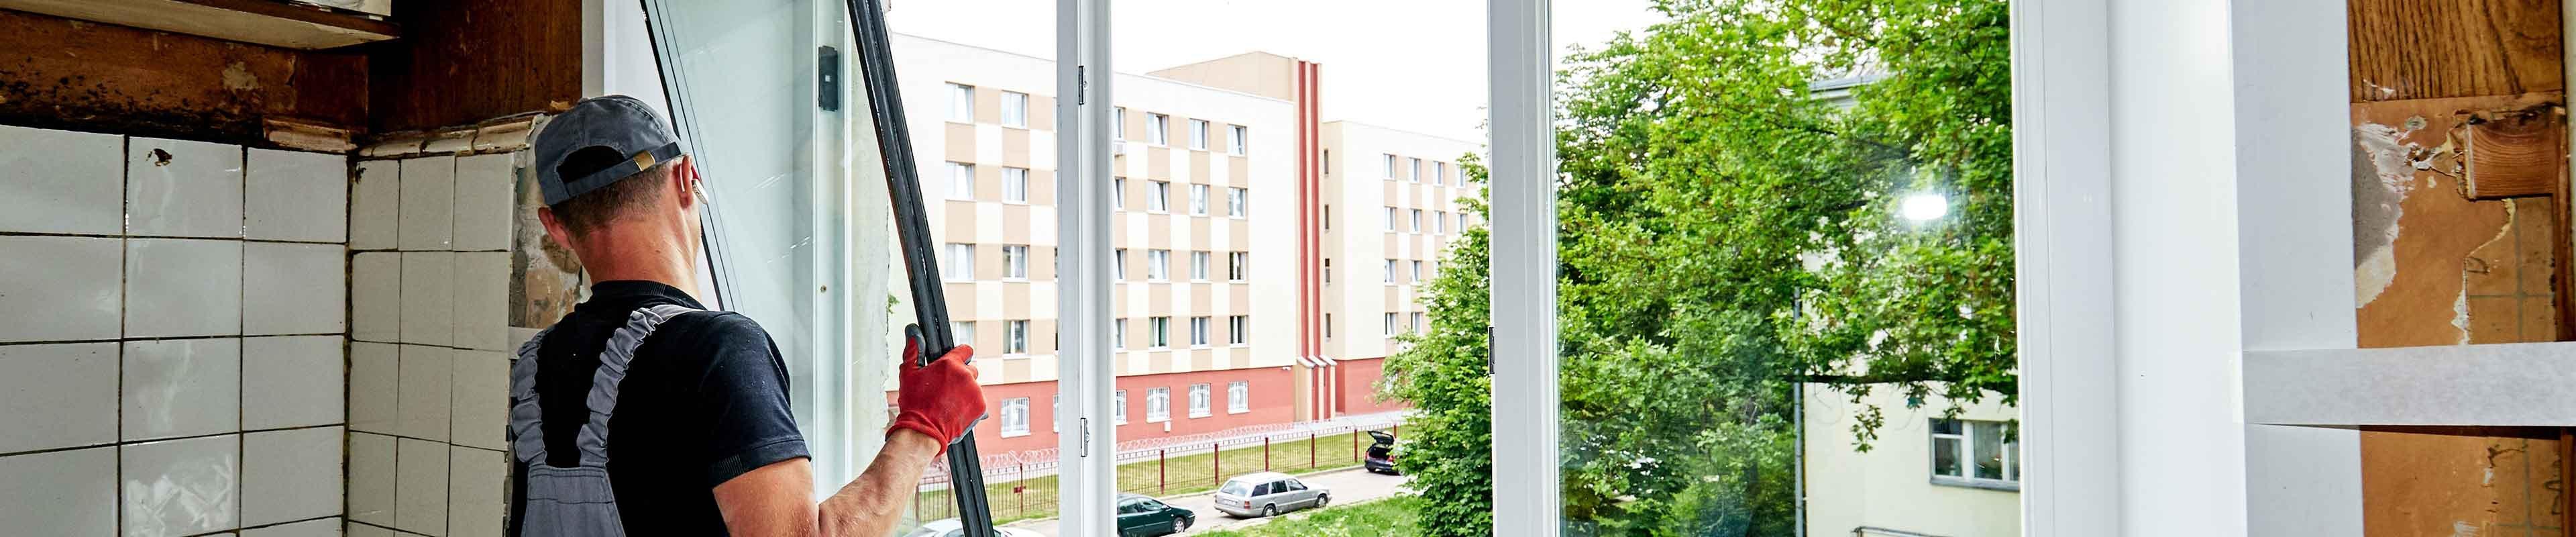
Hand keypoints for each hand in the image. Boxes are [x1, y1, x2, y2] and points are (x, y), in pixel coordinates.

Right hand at [888, 324, 985, 454]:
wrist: (923, 432)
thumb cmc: (914, 403)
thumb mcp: (908, 373)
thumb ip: (913, 350)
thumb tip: (913, 330)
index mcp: (950, 364)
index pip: (965, 350)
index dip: (959, 356)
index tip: (953, 364)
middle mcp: (966, 375)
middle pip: (971, 369)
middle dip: (961, 377)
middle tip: (946, 390)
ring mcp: (975, 392)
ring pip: (974, 387)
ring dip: (965, 393)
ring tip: (948, 404)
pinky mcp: (981, 407)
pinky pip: (979, 402)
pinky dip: (971, 407)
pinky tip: (956, 412)